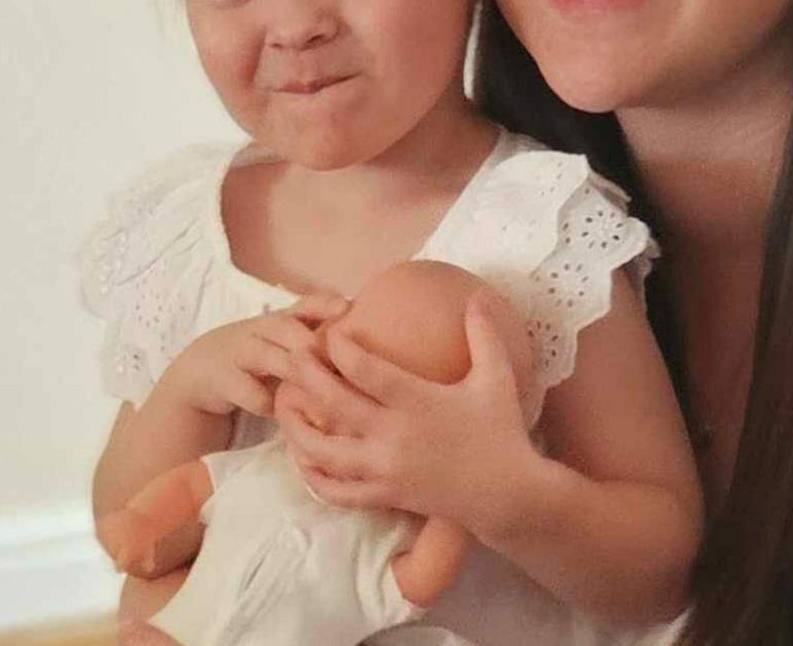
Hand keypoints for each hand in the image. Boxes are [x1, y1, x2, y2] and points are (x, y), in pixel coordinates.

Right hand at [157, 293, 347, 420]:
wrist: (195, 377)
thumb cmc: (250, 362)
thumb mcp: (277, 345)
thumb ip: (309, 341)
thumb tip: (359, 346)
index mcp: (275, 322)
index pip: (303, 305)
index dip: (325, 304)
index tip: (348, 307)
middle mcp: (257, 331)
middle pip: (288, 329)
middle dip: (314, 344)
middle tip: (337, 362)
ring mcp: (237, 353)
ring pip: (270, 357)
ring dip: (294, 370)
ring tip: (316, 388)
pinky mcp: (220, 379)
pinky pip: (249, 391)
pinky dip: (266, 402)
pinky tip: (280, 413)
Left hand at [276, 292, 538, 535]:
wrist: (507, 494)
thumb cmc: (501, 432)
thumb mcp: (497, 378)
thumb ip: (484, 336)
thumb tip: (477, 296)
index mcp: (416, 401)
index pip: (363, 368)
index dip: (340, 347)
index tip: (332, 332)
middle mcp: (393, 434)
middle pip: (333, 402)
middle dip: (305, 377)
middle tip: (293, 357)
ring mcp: (385, 469)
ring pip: (323, 451)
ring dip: (297, 429)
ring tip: (285, 408)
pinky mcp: (384, 496)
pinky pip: (337, 491)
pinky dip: (314, 477)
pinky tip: (304, 460)